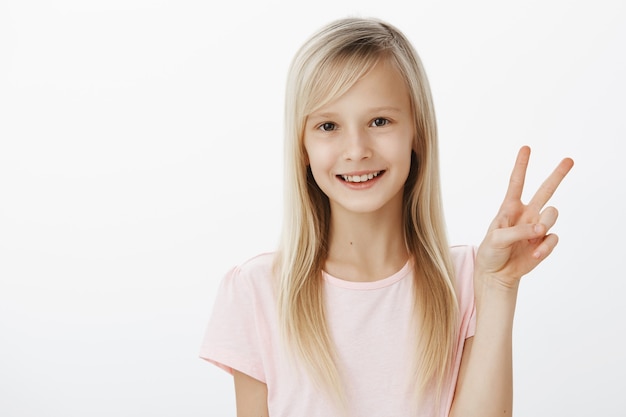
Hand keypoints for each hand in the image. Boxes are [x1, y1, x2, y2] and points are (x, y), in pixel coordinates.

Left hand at [475, 146, 573, 289]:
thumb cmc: (491, 252)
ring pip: (552, 214)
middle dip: (557, 175)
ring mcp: (537, 228)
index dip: (522, 165)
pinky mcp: (544, 242)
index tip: (526, 148)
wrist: (496, 274)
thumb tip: (541, 229)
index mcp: (509, 208)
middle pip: (545, 190)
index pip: (516, 183)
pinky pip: (552, 238)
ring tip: (536, 233)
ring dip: (546, 222)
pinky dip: (544, 247)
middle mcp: (526, 214)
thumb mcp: (495, 239)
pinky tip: (534, 254)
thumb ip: (517, 231)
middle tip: (569, 160)